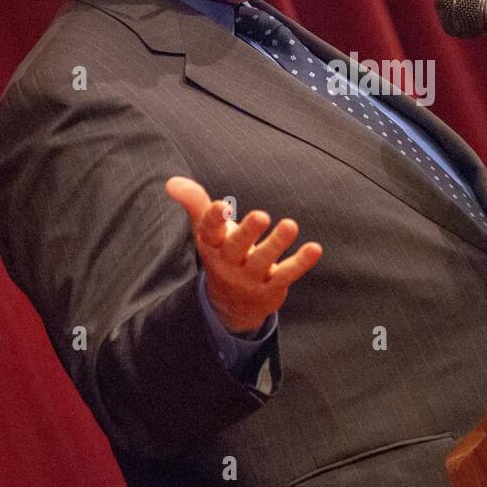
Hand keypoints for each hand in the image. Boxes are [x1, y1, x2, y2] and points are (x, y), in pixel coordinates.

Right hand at [165, 176, 322, 332]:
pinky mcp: (271, 287)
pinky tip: (314, 248)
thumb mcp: (207, 230)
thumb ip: (194, 202)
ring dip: (277, 243)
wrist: (232, 304)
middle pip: (237, 247)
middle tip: (261, 215)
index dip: (214, 220)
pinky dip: (301, 262)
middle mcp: (228, 262)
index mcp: (211, 245)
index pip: (209, 232)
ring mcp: (250, 277)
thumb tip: (171, 182)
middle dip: (248, 232)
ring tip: (291, 225)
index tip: (222, 206)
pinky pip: (286, 274)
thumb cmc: (222, 253)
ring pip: (263, 260)